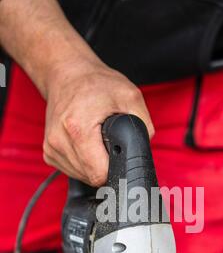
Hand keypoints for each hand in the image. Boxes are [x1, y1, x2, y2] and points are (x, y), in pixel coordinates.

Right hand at [43, 59, 153, 185]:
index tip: (121, 157)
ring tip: (96, 141)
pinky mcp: (48, 153)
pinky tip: (86, 144)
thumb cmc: (97, 84)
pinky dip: (83, 163)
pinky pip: (72, 171)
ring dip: (94, 165)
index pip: (99, 174)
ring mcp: (51, 148)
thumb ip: (144, 126)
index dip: (116, 170)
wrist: (67, 74)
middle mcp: (59, 141)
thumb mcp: (131, 97)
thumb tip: (144, 151)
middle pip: (91, 178)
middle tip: (109, 144)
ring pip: (82, 177)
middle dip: (106, 166)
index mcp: (78, 129)